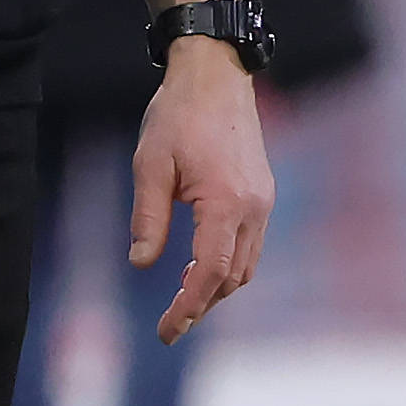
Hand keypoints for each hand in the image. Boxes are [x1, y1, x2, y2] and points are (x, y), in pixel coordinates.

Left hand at [130, 40, 273, 341]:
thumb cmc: (178, 115)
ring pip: (245, 265)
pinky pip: (249, 244)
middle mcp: (254, 208)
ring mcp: (263, 201)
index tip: (166, 330)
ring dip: (216, 288)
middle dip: (202, 305)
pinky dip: (227, 264)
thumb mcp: (150, 166)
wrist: (215, 75)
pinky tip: (199, 265)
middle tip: (169, 324)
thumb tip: (142, 263)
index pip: (209, 273)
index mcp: (226, 203)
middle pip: (231, 277)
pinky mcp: (262, 193)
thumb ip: (149, 218)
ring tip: (182, 299)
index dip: (188, 307)